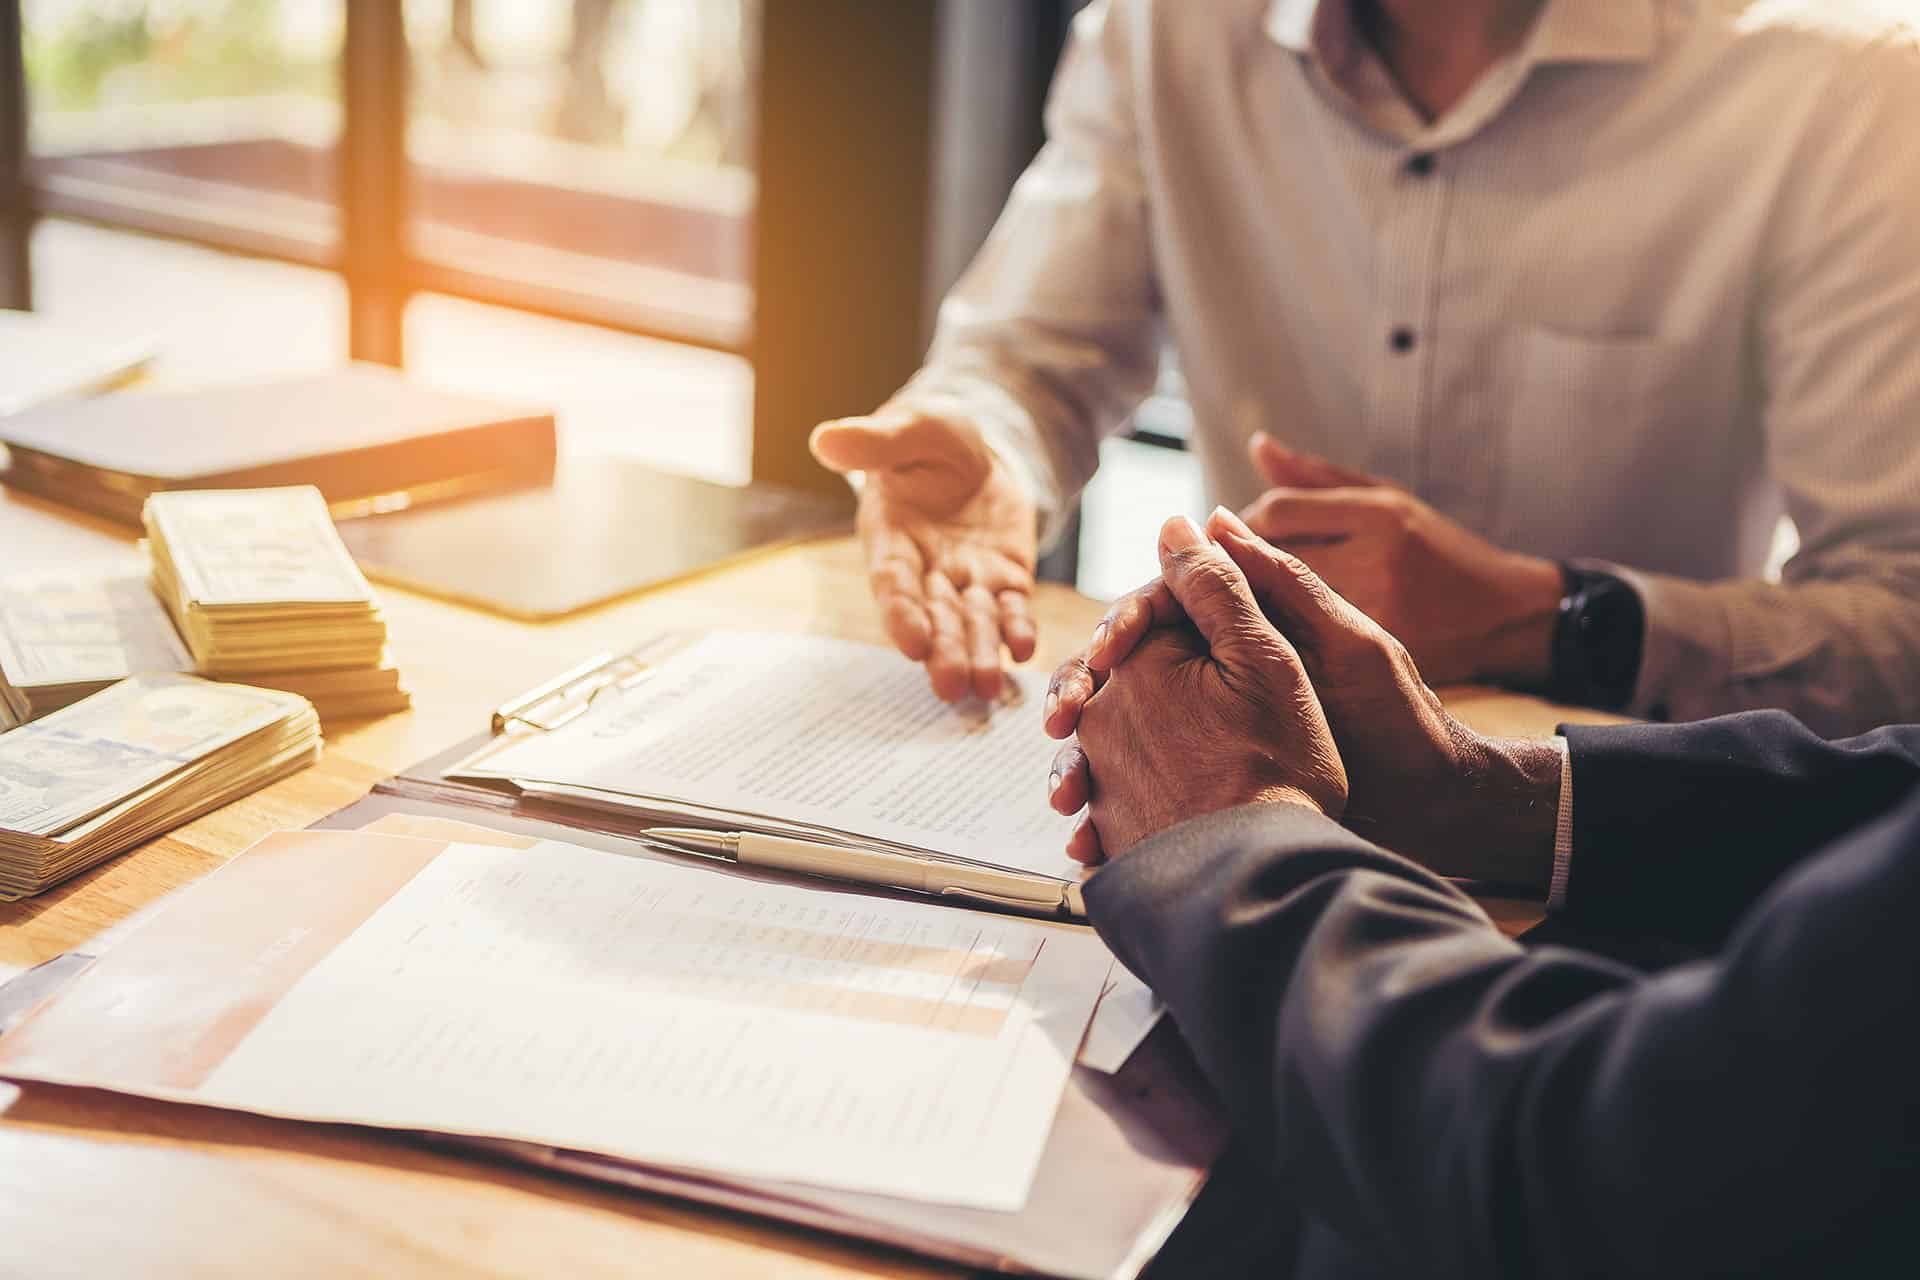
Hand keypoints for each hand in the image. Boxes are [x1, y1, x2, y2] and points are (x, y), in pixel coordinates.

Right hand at [811, 408, 1037, 700]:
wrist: (979, 453)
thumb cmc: (931, 438)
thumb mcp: (912, 428)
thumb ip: (876, 442)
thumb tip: (826, 438)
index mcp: (891, 541)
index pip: (894, 585)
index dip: (902, 615)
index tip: (912, 645)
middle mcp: (926, 572)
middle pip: (934, 618)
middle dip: (943, 651)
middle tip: (951, 685)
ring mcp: (967, 582)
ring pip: (973, 624)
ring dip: (980, 654)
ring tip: (987, 686)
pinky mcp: (1005, 582)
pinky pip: (1011, 611)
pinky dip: (1017, 630)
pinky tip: (1026, 648)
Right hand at [1048, 508, 1561, 886]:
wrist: (1433, 810)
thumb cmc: (1400, 720)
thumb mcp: (1345, 643)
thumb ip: (1278, 583)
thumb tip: (1207, 518)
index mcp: (1248, 631)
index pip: (1162, 610)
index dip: (1121, 629)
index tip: (1100, 657)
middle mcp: (1222, 675)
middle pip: (1126, 675)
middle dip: (1082, 698)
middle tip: (1061, 724)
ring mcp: (1211, 732)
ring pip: (1121, 738)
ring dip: (1084, 765)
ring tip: (1068, 798)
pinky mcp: (1210, 784)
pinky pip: (1143, 791)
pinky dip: (1112, 814)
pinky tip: (1091, 840)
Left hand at [1239, 432, 1562, 686]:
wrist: (1510, 618)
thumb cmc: (1440, 551)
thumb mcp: (1388, 500)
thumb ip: (1317, 478)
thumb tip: (1257, 445)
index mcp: (1378, 516)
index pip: (1278, 513)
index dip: (1244, 524)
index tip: (1233, 535)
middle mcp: (1377, 561)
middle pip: (1271, 562)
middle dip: (1239, 567)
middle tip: (1225, 573)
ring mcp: (1379, 613)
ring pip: (1282, 608)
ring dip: (1254, 605)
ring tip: (1246, 604)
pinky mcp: (1378, 659)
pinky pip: (1308, 646)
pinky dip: (1284, 639)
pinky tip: (1280, 639)